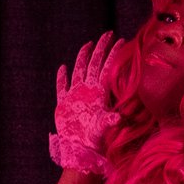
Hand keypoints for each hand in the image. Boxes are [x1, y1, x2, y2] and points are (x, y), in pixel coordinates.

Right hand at [50, 32, 119, 173]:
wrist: (79, 150)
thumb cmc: (94, 140)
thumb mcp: (103, 127)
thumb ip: (109, 120)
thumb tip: (119, 118)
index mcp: (99, 92)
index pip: (107, 68)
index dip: (114, 54)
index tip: (122, 40)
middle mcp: (88, 91)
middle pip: (95, 64)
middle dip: (101, 49)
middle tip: (107, 34)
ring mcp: (76, 96)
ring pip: (79, 71)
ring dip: (82, 58)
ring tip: (87, 45)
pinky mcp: (64, 103)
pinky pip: (61, 87)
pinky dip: (62, 78)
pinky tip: (62, 68)